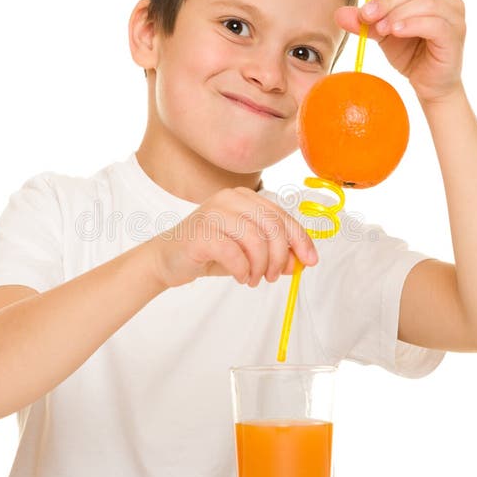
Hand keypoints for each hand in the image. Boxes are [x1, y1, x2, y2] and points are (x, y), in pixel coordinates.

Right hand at [148, 187, 317, 289]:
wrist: (167, 259)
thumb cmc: (209, 251)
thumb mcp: (247, 251)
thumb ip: (274, 252)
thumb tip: (302, 261)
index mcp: (244, 197)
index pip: (282, 216)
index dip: (300, 240)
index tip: (309, 261)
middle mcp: (229, 199)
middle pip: (272, 226)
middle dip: (280, 257)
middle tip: (273, 276)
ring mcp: (213, 213)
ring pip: (255, 240)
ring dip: (260, 266)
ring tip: (254, 278)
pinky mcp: (201, 233)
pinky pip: (234, 253)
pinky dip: (242, 270)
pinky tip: (240, 277)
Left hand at [334, 0, 466, 103]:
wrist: (428, 85)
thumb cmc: (411, 55)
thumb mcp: (383, 36)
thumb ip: (365, 23)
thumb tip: (339, 13)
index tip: (363, 13)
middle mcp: (447, 0)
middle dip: (388, 2)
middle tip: (368, 17)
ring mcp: (455, 17)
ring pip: (427, 4)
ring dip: (399, 14)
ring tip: (382, 29)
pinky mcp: (455, 35)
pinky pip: (435, 24)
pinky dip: (413, 25)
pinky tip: (397, 32)